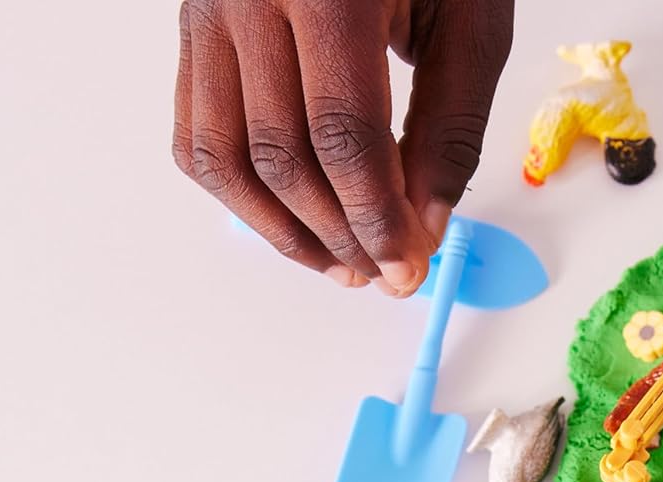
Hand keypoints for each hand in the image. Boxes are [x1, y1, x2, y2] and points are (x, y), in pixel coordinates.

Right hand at [173, 0, 512, 292]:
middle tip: (386, 274)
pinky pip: (197, 134)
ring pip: (226, 158)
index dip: (377, 220)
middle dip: (340, 235)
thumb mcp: (467, 19)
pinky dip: (241, 194)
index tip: (407, 267)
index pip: (343, 138)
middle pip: (284, 158)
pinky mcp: (194, 27)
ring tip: (341, 265)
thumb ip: (449, 126)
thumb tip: (424, 225)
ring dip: (285, 232)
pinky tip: (294, 222)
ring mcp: (208, 9)